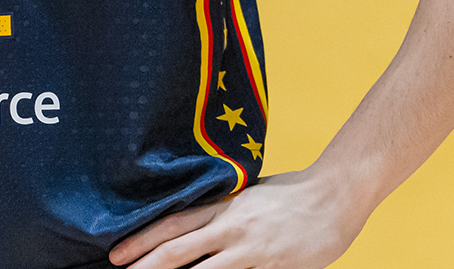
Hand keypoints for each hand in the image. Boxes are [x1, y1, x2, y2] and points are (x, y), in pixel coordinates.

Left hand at [108, 170, 365, 268]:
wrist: (337, 194)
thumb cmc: (292, 193)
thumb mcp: (248, 194)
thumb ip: (219, 211)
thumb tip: (188, 224)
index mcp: (224, 206)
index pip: (172, 224)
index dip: (141, 241)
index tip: (116, 256)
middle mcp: (233, 228)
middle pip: (179, 252)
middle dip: (146, 267)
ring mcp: (254, 252)